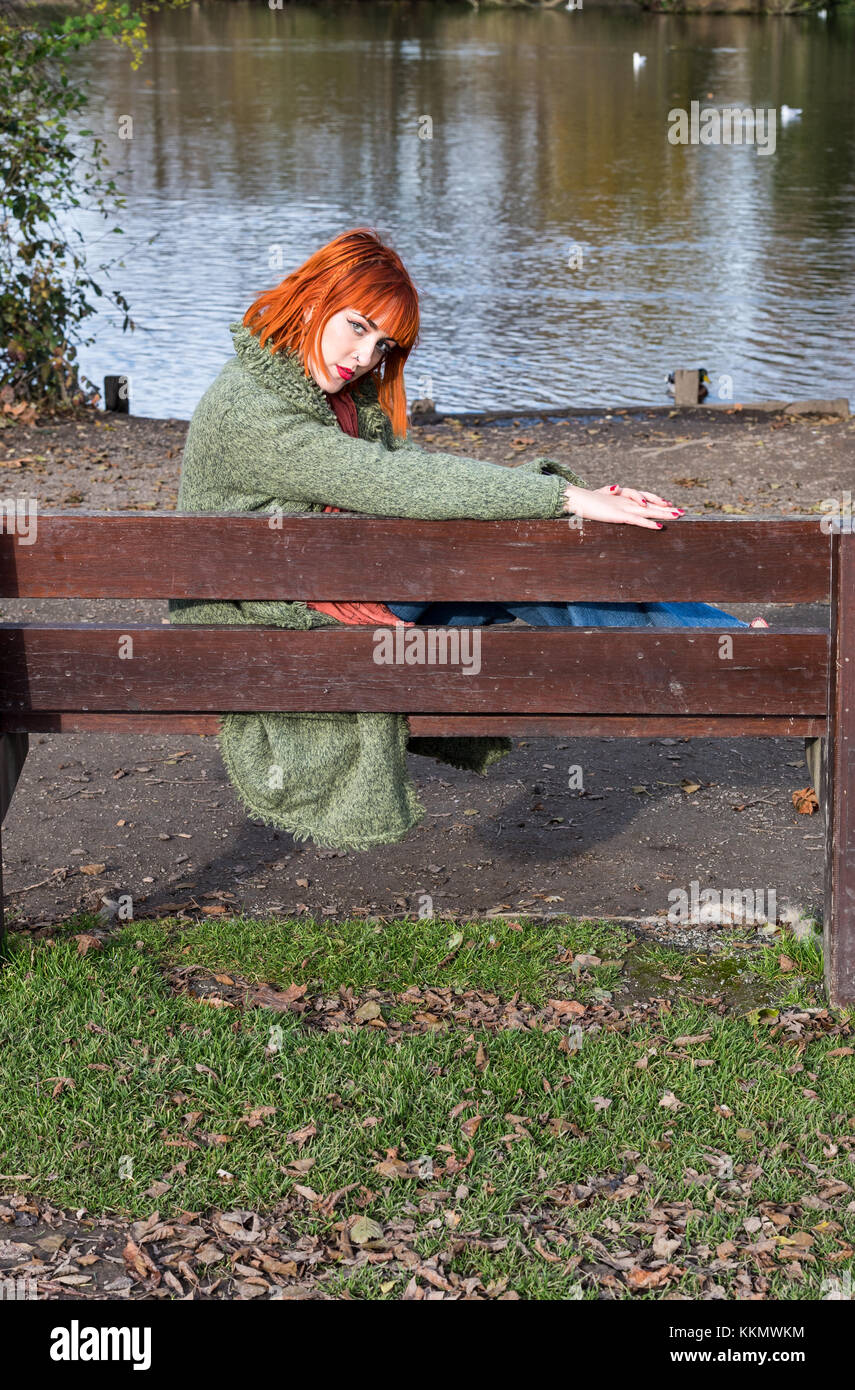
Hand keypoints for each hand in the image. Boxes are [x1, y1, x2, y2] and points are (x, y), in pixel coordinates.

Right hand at [562, 483, 684, 528]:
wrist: (579, 499)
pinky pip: (638, 520)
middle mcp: (627, 500)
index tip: (668, 504)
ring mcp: (624, 507)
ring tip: (678, 516)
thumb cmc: (588, 499)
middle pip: (652, 503)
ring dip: (664, 513)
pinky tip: (660, 527)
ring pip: (649, 510)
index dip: (657, 499)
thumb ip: (610, 491)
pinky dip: (649, 523)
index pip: (645, 495)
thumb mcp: (601, 495)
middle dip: (667, 507)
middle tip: (683, 512)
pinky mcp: (620, 515)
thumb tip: (616, 487)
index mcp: (624, 496)